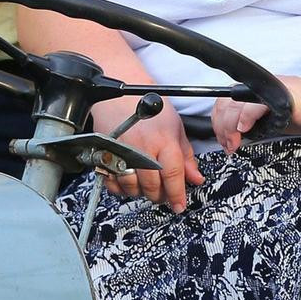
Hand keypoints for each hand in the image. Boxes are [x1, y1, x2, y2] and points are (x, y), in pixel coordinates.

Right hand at [91, 97, 203, 212]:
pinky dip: (121, 188)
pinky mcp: (105, 155)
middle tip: (163, 193)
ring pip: (131, 187)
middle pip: (152, 186)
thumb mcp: (175, 128)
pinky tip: (129, 181)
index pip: (172, 175)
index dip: (177, 194)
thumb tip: (195, 178)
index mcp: (163, 140)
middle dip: (159, 195)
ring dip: (141, 192)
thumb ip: (186, 156)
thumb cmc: (151, 107)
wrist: (122, 94)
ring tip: (146, 184)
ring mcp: (121, 153)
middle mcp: (142, 148)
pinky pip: (112, 183)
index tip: (179, 205)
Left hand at [211, 75, 300, 153]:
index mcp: (254, 89)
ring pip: (235, 105)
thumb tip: (233, 136)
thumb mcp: (270, 118)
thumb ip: (251, 121)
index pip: (223, 102)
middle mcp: (258, 86)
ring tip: (235, 142)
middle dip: (221, 129)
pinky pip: (255, 104)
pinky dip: (245, 117)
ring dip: (229, 127)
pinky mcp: (279, 94)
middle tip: (229, 146)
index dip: (218, 122)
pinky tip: (244, 128)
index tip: (224, 140)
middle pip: (225, 104)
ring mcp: (268, 89)